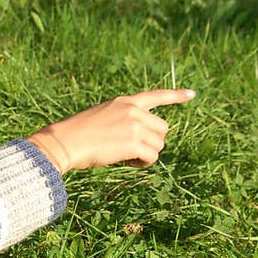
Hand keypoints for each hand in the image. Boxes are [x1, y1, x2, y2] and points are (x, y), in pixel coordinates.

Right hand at [28, 88, 194, 173]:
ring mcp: (134, 126)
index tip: (192, 94)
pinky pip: (152, 157)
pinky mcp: (133, 143)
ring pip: (159, 144)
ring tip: (126, 156)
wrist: (65, 141)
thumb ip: (123, 121)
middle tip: (134, 150)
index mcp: (124, 102)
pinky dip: (143, 163)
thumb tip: (142, 140)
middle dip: (153, 141)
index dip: (175, 96)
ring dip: (147, 154)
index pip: (155, 96)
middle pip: (163, 129)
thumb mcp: (102, 118)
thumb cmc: (76, 134)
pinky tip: (127, 162)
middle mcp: (133, 111)